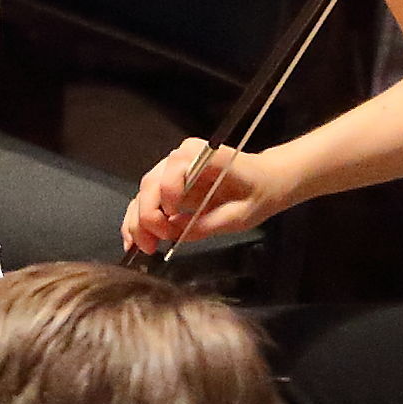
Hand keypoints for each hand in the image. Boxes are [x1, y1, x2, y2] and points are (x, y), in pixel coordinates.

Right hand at [122, 135, 279, 256]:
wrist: (268, 180)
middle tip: (152, 246)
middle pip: (150, 185)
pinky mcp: (167, 181)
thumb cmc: (260, 193)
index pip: (172, 173)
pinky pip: (146, 199)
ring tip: (143, 247)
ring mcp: (171, 168)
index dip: (167, 199)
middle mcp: (181, 157)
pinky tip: (134, 239)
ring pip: (142, 193)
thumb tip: (177, 234)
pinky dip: (138, 220)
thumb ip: (209, 223)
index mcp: (204, 156)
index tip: (172, 224)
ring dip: (138, 222)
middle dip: (146, 218)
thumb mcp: (242, 214)